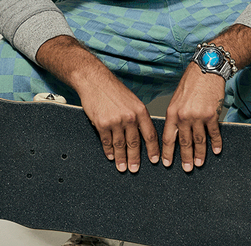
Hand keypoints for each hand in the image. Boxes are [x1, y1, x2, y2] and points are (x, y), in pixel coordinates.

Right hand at [36, 35, 159, 172]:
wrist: (95, 81)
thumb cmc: (113, 89)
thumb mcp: (132, 100)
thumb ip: (138, 116)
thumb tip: (143, 134)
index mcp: (140, 110)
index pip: (150, 134)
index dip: (153, 149)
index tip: (155, 160)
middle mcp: (129, 117)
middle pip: (134, 143)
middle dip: (135, 159)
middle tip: (135, 169)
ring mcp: (115, 121)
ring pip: (120, 145)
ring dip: (121, 158)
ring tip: (122, 167)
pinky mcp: (102, 124)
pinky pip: (107, 142)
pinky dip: (109, 151)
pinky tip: (111, 156)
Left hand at [161, 62, 225, 171]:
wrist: (206, 69)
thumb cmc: (191, 82)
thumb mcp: (177, 98)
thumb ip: (176, 115)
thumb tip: (176, 132)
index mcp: (172, 112)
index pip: (168, 137)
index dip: (167, 152)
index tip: (166, 163)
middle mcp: (184, 116)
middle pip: (184, 143)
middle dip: (185, 158)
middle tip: (187, 169)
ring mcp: (198, 116)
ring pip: (199, 141)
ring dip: (199, 154)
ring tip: (199, 163)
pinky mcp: (211, 115)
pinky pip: (213, 133)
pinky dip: (215, 143)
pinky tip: (216, 150)